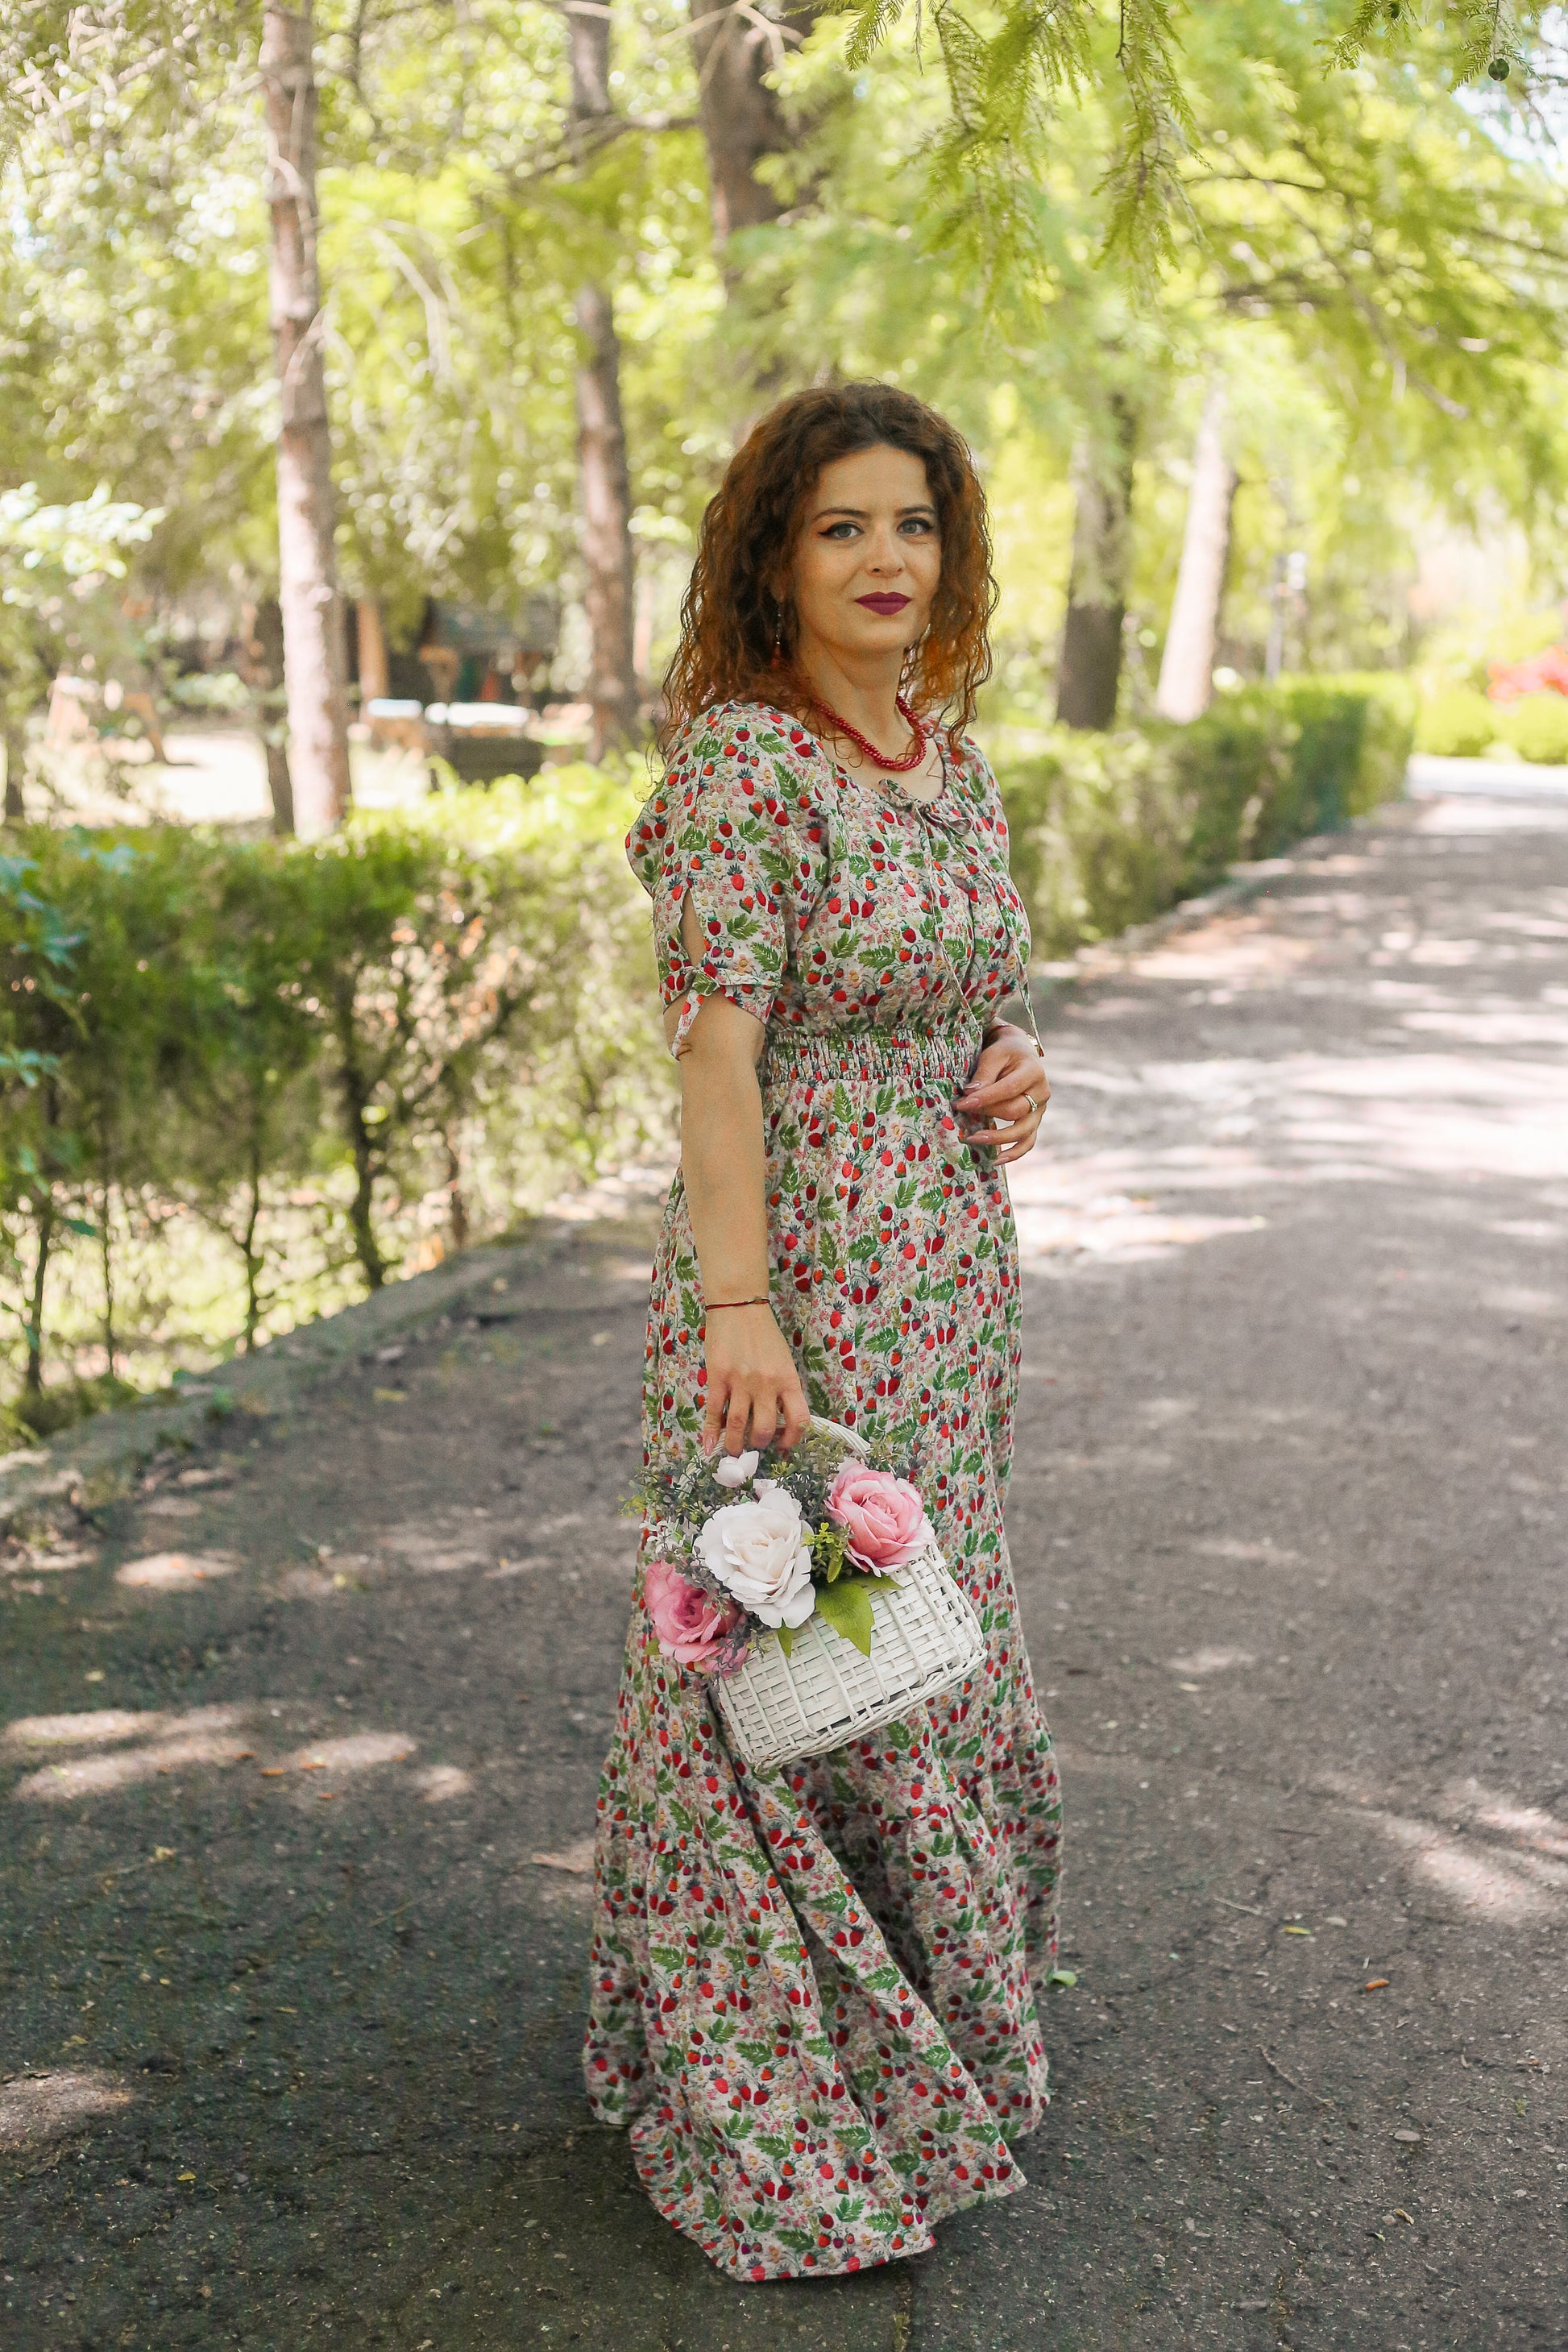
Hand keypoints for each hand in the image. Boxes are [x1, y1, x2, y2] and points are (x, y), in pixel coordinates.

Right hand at [702, 1303, 809, 1455]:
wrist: (739, 1307)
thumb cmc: (764, 1334)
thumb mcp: (783, 1361)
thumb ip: (783, 1388)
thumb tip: (778, 1419)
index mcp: (788, 1379)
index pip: (798, 1419)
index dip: (792, 1439)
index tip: (784, 1445)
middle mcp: (767, 1384)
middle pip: (764, 1428)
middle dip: (759, 1444)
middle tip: (754, 1445)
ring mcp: (741, 1382)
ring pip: (738, 1425)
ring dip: (735, 1444)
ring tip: (733, 1450)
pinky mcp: (718, 1378)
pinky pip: (715, 1412)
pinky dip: (711, 1432)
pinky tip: (710, 1446)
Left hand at [955, 1021, 1049, 1164]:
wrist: (1020, 1053)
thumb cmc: (1004, 1053)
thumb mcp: (994, 1054)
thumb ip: (984, 1074)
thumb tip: (970, 1095)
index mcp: (1033, 1071)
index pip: (1008, 1089)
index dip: (985, 1099)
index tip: (961, 1104)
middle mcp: (1042, 1092)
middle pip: (1015, 1111)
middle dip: (987, 1114)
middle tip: (962, 1114)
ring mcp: (1041, 1109)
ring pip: (1023, 1131)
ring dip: (997, 1138)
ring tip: (972, 1139)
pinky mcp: (1035, 1121)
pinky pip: (1028, 1142)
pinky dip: (1014, 1153)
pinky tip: (997, 1159)